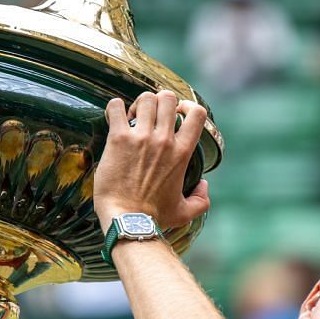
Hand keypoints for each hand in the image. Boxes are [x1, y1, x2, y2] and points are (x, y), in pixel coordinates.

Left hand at [92, 90, 209, 231]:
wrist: (128, 220)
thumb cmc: (155, 217)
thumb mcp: (184, 212)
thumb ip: (201, 200)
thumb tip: (204, 185)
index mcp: (182, 153)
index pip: (196, 113)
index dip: (188, 106)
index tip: (178, 113)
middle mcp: (164, 141)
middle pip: (167, 98)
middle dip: (159, 101)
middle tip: (150, 115)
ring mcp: (141, 138)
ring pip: (145, 99)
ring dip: (138, 104)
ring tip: (132, 117)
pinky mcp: (118, 139)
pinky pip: (116, 107)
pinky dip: (115, 107)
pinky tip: (115, 116)